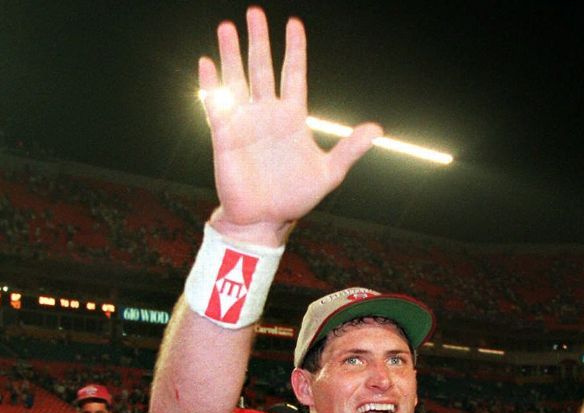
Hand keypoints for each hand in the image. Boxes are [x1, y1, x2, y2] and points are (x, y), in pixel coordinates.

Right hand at [199, 8, 380, 242]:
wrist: (265, 220)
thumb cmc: (295, 197)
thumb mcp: (329, 173)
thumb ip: (349, 149)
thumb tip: (376, 129)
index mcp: (292, 118)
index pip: (293, 74)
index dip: (294, 49)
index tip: (293, 23)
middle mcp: (267, 114)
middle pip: (261, 68)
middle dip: (259, 40)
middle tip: (254, 12)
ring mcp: (244, 122)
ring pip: (237, 79)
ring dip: (231, 53)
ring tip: (227, 27)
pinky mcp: (224, 135)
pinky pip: (216, 104)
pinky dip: (210, 84)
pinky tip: (207, 63)